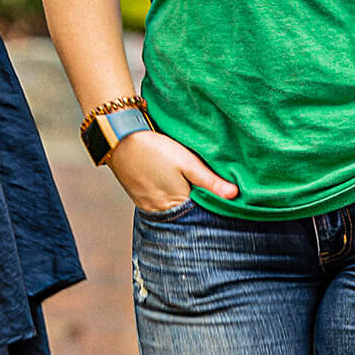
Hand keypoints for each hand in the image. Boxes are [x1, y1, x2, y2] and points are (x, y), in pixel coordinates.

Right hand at [107, 130, 238, 212]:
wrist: (119, 139)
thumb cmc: (154, 148)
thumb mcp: (187, 161)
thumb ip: (210, 180)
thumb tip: (235, 195)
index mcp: (177, 203)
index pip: (201, 214)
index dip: (212, 206)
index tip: (223, 199)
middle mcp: (162, 211)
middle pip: (186, 215)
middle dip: (198, 207)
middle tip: (207, 193)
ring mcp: (148, 207)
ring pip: (173, 211)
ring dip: (182, 203)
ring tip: (189, 188)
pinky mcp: (140, 200)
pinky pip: (159, 206)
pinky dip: (168, 200)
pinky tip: (172, 187)